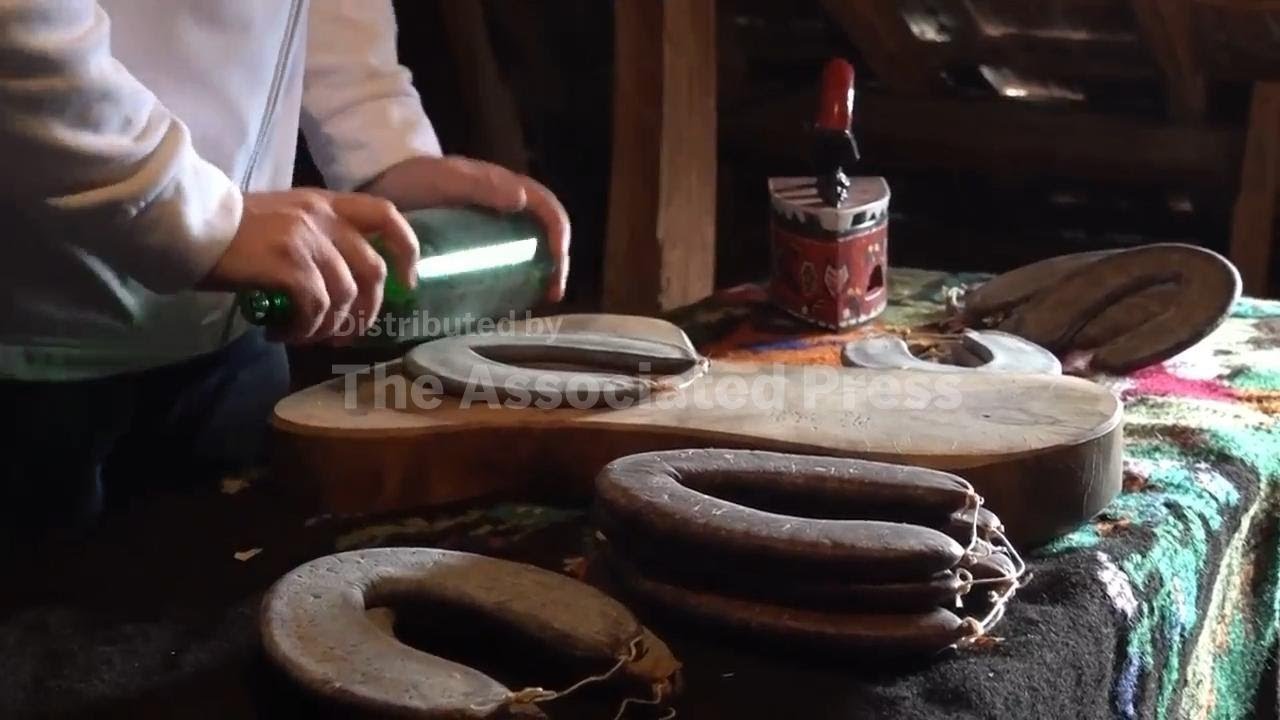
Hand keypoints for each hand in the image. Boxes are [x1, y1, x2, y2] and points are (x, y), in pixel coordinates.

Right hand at [199, 189, 418, 343]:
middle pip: (372, 270)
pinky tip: (283, 333)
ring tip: (303, 336)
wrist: (185, 222)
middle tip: (347, 333)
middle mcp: (322, 218)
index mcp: (325, 202)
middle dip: (367, 311)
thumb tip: (341, 285)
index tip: (404, 282)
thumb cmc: (227, 227)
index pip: (385, 215)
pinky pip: (316, 309)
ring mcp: (306, 241)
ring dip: (328, 327)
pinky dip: (305, 330)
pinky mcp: (288, 266)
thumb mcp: (282, 218)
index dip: (405, 250)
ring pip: (344, 296)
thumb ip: (316, 238)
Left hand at [363, 156, 570, 301]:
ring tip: (535, 303)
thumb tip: (522, 200)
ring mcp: (489, 231)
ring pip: (528, 253)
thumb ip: (480, 185)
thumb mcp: (445, 178)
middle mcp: (504, 210)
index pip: (548, 209)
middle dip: (556, 265)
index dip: (560, 235)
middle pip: (544, 236)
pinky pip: (502, 266)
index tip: (556, 264)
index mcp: (504, 189)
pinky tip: (506, 304)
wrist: (379, 189)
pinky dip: (513, 285)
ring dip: (539, 277)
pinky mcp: (472, 249)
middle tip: (550, 295)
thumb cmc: (414, 178)